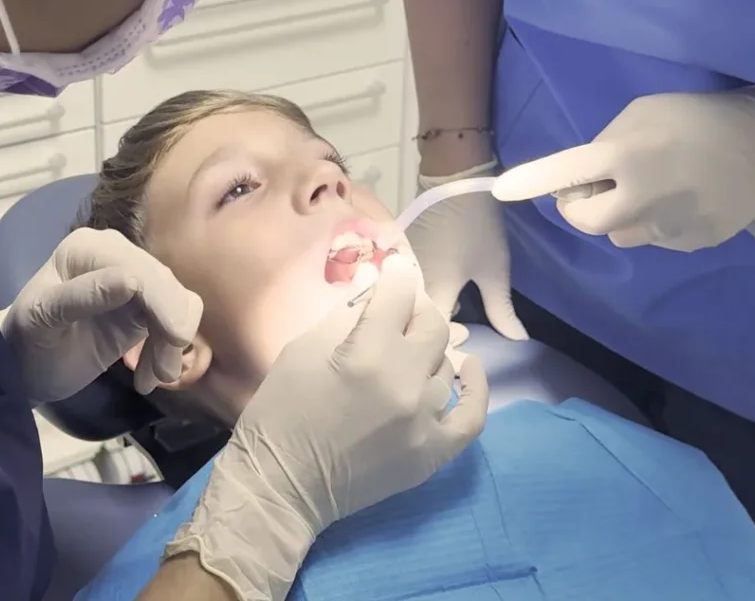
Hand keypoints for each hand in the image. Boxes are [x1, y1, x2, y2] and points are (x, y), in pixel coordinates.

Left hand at [1, 228, 202, 403]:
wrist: (24, 366)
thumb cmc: (25, 340)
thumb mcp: (42, 318)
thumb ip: (82, 296)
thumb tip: (131, 281)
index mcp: (88, 248)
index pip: (138, 269)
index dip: (162, 300)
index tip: (176, 339)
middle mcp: (116, 255)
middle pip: (164, 282)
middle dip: (172, 326)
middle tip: (164, 374)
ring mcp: (134, 280)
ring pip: (177, 301)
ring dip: (173, 343)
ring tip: (154, 378)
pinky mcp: (144, 308)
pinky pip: (173, 321)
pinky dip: (170, 350)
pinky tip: (149, 377)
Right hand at [164, 254, 488, 600]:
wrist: (282, 484)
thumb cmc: (280, 410)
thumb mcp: (303, 349)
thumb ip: (344, 314)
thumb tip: (371, 280)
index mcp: (366, 353)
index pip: (399, 294)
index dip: (396, 275)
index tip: (392, 270)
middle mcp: (404, 382)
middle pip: (433, 324)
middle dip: (416, 308)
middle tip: (398, 310)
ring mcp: (423, 421)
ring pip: (445, 364)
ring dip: (426, 350)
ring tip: (406, 350)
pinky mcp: (432, 453)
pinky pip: (471, 415)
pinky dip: (474, 388)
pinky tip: (468, 367)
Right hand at [407, 167, 527, 340]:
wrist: (452, 181)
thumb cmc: (477, 227)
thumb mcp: (494, 270)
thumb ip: (502, 310)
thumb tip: (517, 341)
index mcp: (432, 294)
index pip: (432, 337)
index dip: (446, 352)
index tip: (461, 359)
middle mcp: (408, 286)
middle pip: (413, 323)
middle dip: (430, 337)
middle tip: (453, 344)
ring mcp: (399, 270)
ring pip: (407, 305)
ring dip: (420, 318)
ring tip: (442, 327)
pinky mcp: (397, 257)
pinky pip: (402, 288)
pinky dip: (414, 298)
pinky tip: (428, 302)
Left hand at [492, 90, 754, 251]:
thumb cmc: (692, 116)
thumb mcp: (640, 114)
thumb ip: (605, 145)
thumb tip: (584, 175)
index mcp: (624, 155)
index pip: (564, 173)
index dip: (530, 181)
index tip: (501, 191)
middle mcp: (641, 196)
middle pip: (584, 221)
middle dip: (579, 207)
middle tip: (593, 187)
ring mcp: (669, 225)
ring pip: (620, 234)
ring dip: (619, 216)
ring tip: (648, 189)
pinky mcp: (693, 242)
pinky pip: (656, 239)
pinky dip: (655, 223)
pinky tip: (679, 199)